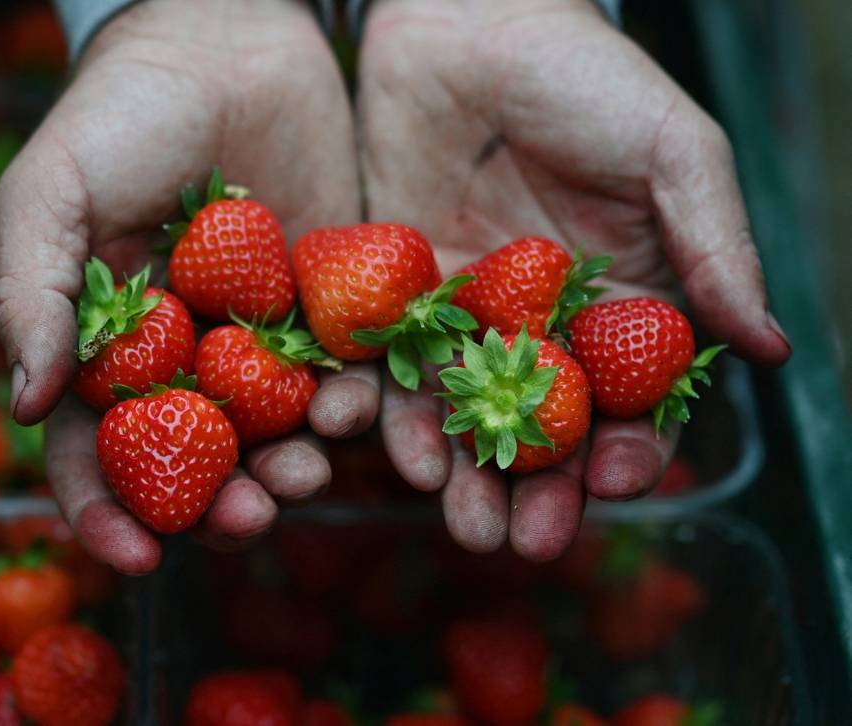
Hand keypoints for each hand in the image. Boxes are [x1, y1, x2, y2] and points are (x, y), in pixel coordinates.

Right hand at [0, 0, 361, 573]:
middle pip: (193, 466)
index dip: (105, 513)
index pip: (94, 452)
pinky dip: (351, 410)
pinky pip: (341, 377)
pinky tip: (357, 413)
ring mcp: (256, 340)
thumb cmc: (120, 112)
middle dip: (216, 510)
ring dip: (290, 472)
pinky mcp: (327, 309)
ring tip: (310, 473)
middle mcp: (180, 360)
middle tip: (248, 521)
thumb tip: (27, 408)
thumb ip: (31, 295)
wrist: (226, 34)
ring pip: (273, 437)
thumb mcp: (50, 192)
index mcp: (104, 350)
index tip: (135, 557)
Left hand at [355, 0, 790, 559]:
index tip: (621, 481)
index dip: (631, 446)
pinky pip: (390, 367)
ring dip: (463, 472)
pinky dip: (390, 412)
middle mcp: (543, 320)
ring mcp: (466, 313)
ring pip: (465, 412)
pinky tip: (389, 449)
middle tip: (524, 541)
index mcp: (622, 298)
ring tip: (459, 520)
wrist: (466, 18)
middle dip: (538, 488)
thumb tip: (769, 349)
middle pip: (545, 426)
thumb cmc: (584, 74)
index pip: (633, 397)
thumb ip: (714, 248)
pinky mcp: (395, 294)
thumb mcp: (673, 151)